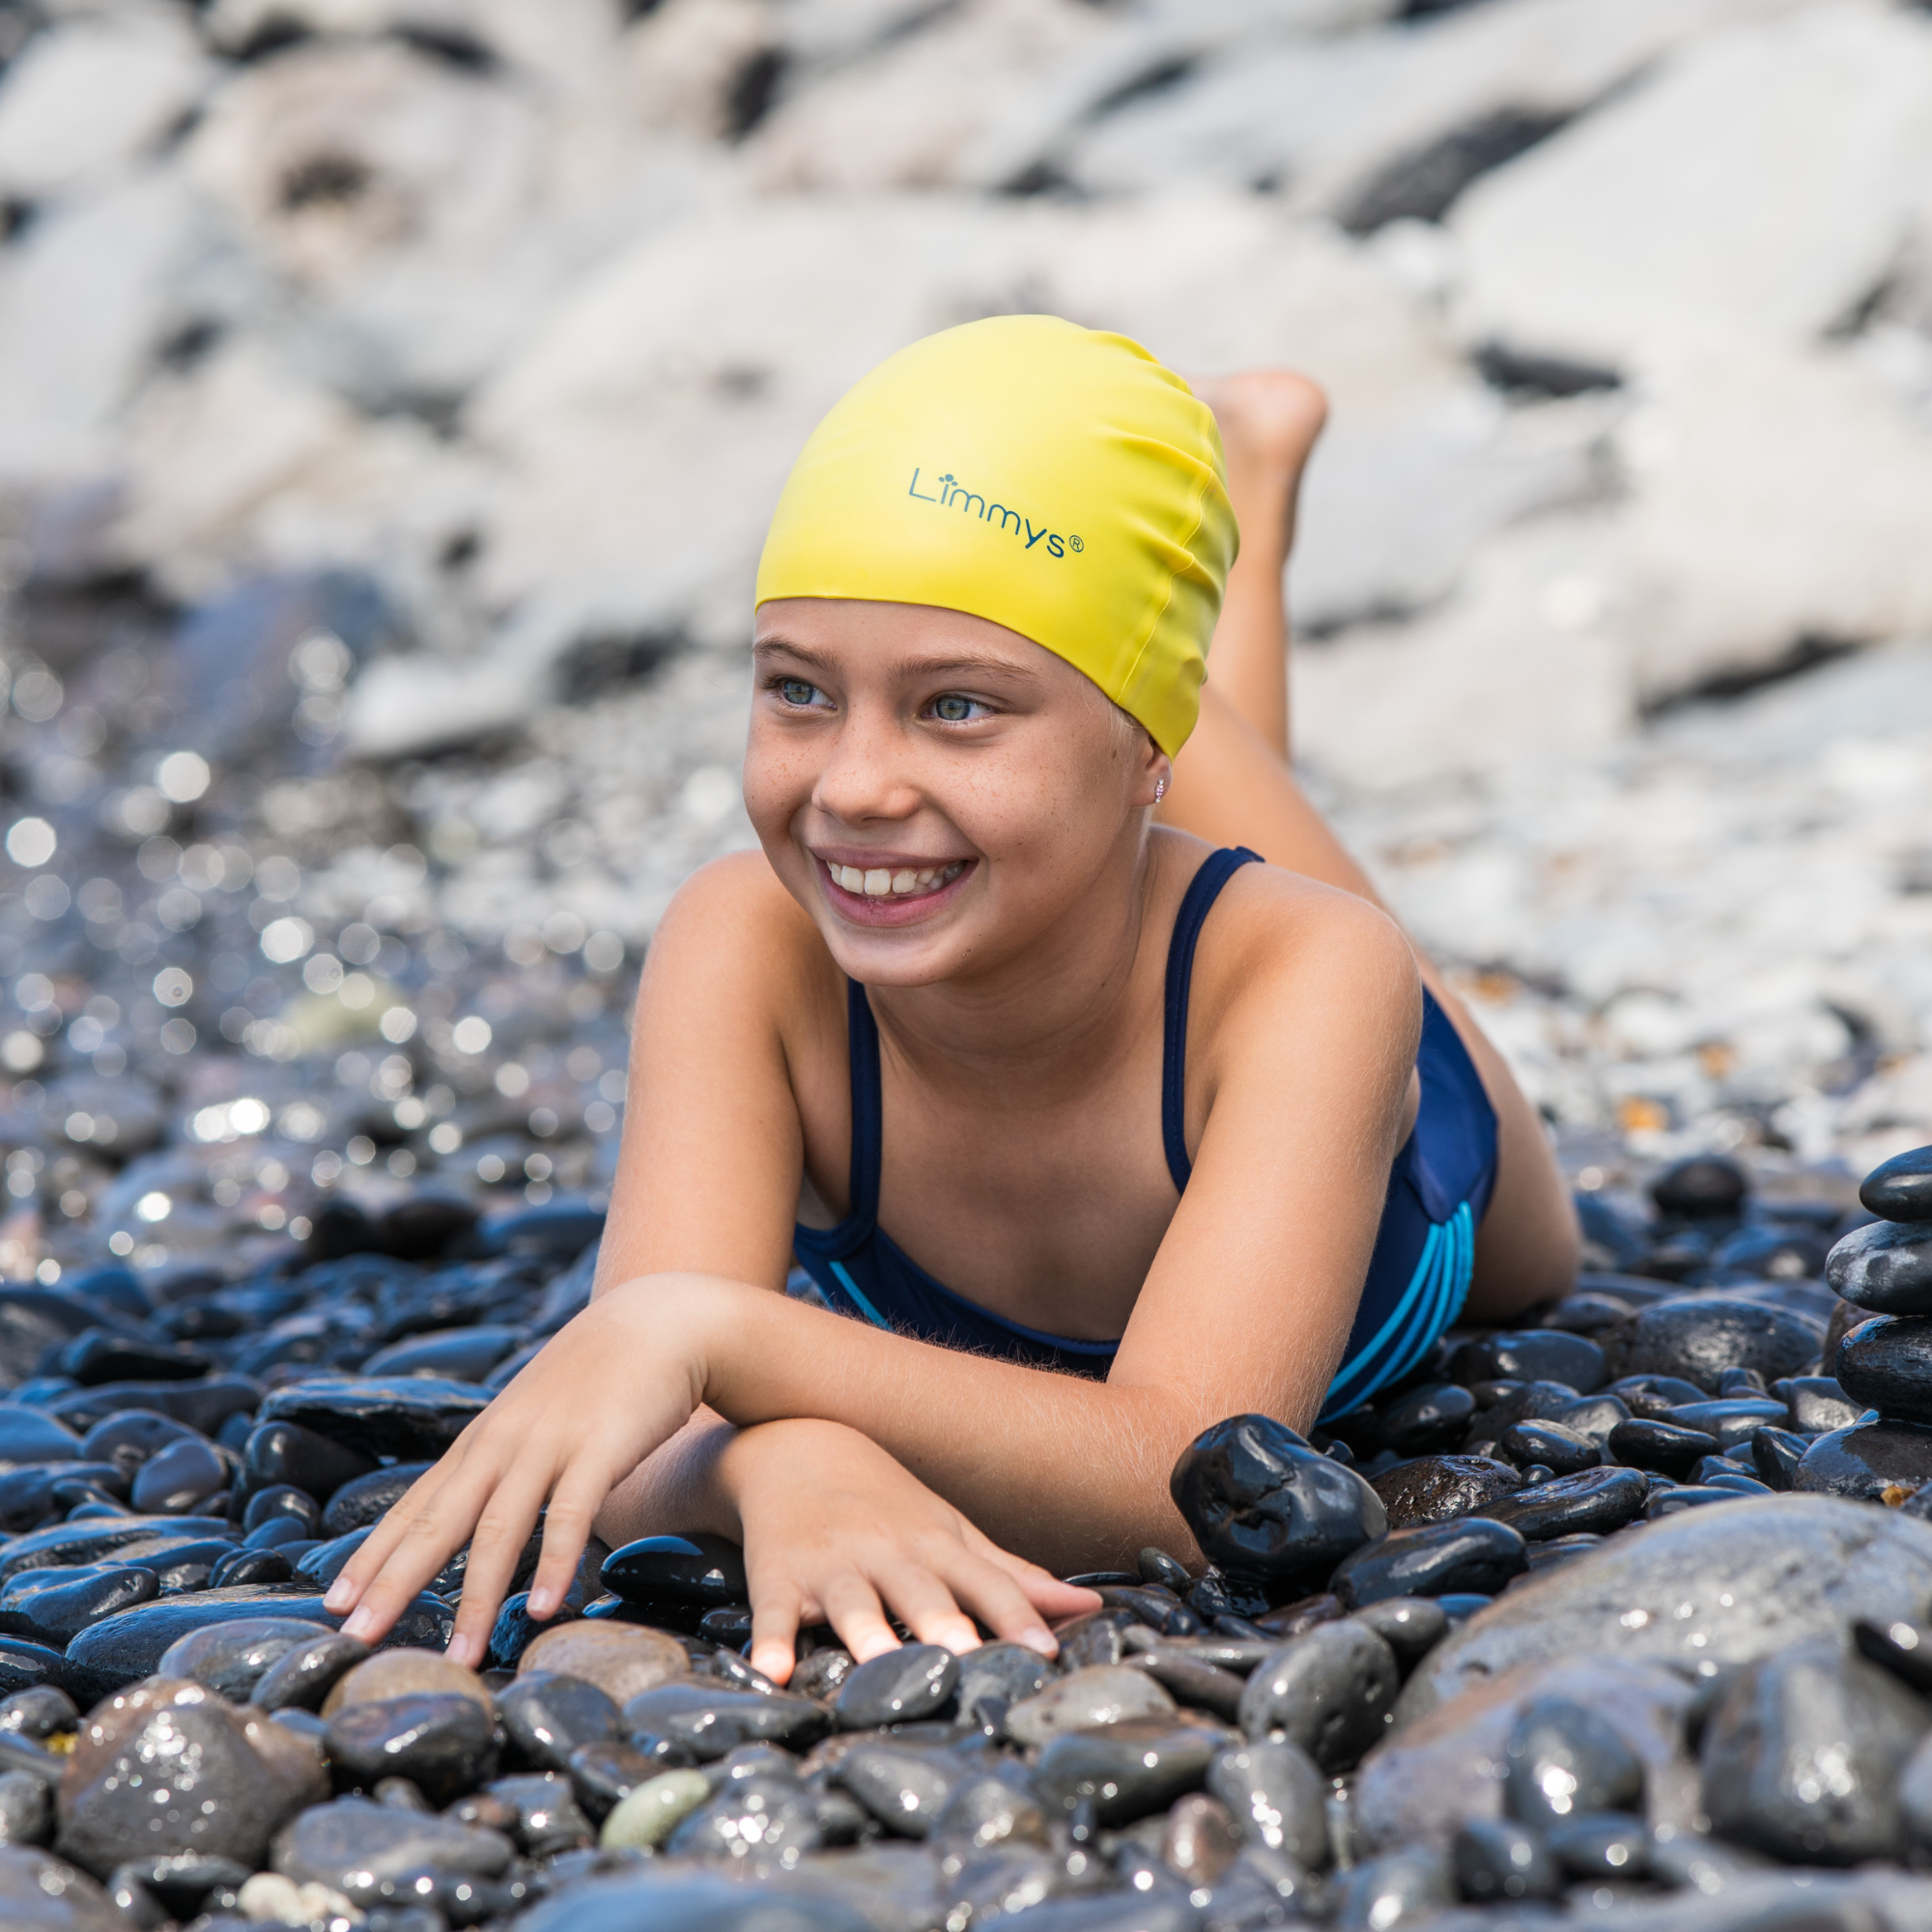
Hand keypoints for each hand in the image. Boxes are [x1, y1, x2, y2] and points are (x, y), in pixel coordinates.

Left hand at [324, 1275, 707, 1666]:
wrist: (657, 1320)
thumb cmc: (598, 1377)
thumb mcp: (533, 1414)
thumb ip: (501, 1459)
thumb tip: (471, 1513)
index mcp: (482, 1440)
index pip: (414, 1506)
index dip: (373, 1556)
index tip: (333, 1604)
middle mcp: (502, 1443)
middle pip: (437, 1521)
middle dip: (392, 1582)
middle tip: (355, 1638)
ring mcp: (548, 1443)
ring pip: (499, 1529)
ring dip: (477, 1598)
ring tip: (461, 1657)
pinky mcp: (600, 1447)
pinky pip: (571, 1513)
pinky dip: (554, 1562)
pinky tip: (543, 1609)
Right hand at [723, 1418, 1100, 1683]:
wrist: (793, 1444)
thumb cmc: (887, 1505)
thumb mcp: (950, 1532)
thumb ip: (1013, 1577)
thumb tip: (1091, 1608)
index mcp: (937, 1547)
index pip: (985, 1583)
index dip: (1016, 1614)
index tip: (1047, 1651)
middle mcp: (888, 1553)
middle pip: (921, 1590)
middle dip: (943, 1622)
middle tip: (967, 1657)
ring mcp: (831, 1564)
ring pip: (852, 1601)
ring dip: (865, 1632)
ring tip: (877, 1664)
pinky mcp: (777, 1575)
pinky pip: (774, 1611)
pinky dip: (770, 1640)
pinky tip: (770, 1672)